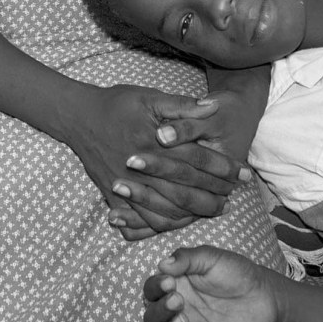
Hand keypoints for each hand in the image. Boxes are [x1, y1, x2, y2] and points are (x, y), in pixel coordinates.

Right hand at [64, 85, 244, 238]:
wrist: (78, 117)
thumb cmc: (117, 104)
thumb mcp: (149, 97)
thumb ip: (182, 105)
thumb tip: (212, 107)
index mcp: (156, 142)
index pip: (199, 158)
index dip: (225, 167)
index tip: (244, 173)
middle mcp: (144, 167)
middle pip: (187, 188)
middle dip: (215, 194)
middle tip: (234, 198)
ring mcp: (128, 185)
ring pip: (168, 208)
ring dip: (195, 212)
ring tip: (215, 211)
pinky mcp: (114, 195)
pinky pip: (141, 218)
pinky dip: (163, 224)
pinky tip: (180, 223)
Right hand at [143, 245, 279, 321]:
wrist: (265, 294)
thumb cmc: (236, 272)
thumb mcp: (210, 257)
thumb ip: (186, 258)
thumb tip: (162, 264)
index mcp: (176, 287)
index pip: (151, 291)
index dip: (154, 288)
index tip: (168, 282)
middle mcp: (179, 311)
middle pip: (152, 319)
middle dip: (159, 311)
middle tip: (179, 300)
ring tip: (183, 321)